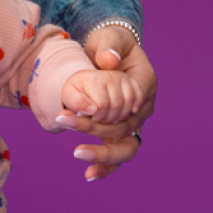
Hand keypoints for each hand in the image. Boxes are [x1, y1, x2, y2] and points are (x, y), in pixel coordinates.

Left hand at [54, 28, 156, 181]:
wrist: (109, 54)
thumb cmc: (110, 45)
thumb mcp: (110, 38)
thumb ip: (109, 46)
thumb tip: (107, 61)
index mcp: (145, 84)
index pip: (132, 102)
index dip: (108, 108)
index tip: (80, 111)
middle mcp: (142, 107)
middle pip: (126, 128)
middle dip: (96, 130)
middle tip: (66, 124)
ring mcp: (133, 122)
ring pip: (126, 147)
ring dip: (104, 155)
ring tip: (78, 154)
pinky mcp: (121, 131)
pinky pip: (118, 153)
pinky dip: (106, 165)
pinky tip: (89, 174)